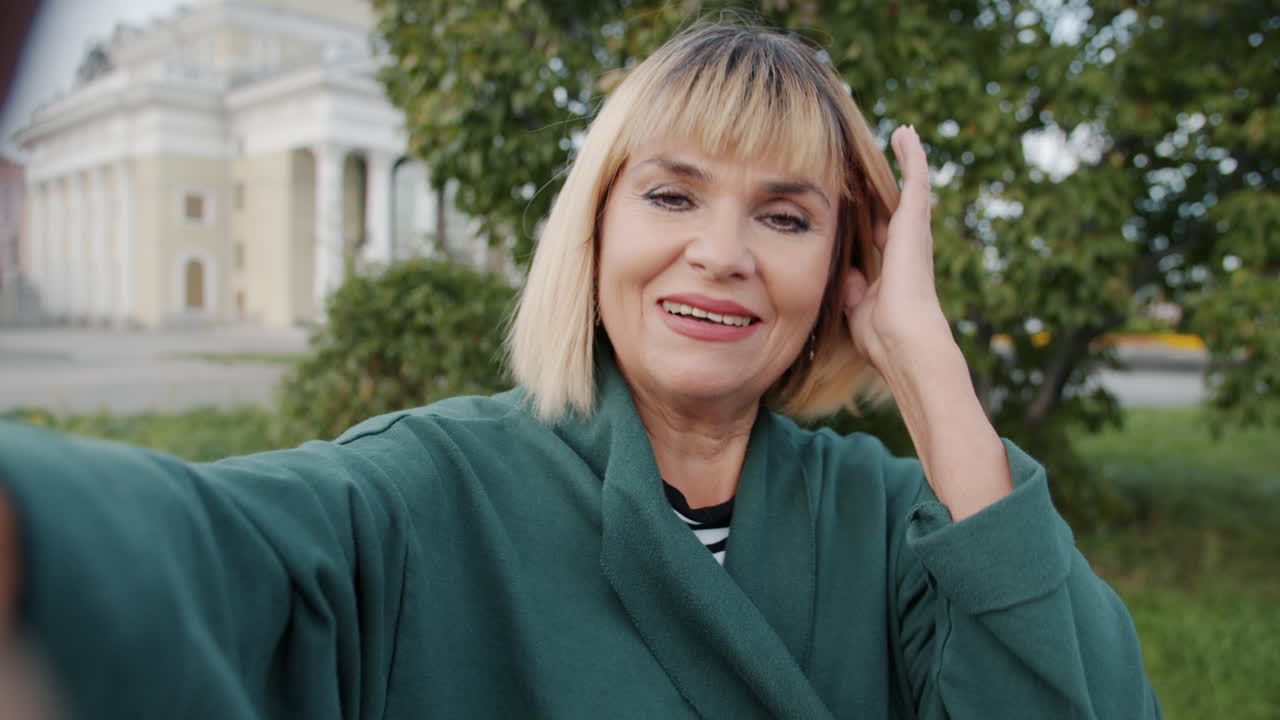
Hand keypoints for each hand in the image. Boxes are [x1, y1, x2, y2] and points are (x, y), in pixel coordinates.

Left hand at [843, 125, 951, 370]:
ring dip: (907, 159)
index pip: (878, 231)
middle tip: (883, 153)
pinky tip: (906, 133)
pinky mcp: (915, 220)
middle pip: (894, 204)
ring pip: (910, 186)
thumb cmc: (881, 332)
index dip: (870, 213)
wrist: (903, 336)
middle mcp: (906, 245)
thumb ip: (851, 285)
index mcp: (892, 265)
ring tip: (903, 134)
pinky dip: (912, 155)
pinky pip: (916, 179)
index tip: (862, 196)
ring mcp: (914, 231)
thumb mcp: (857, 304)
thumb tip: (846, 272)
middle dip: (887, 182)